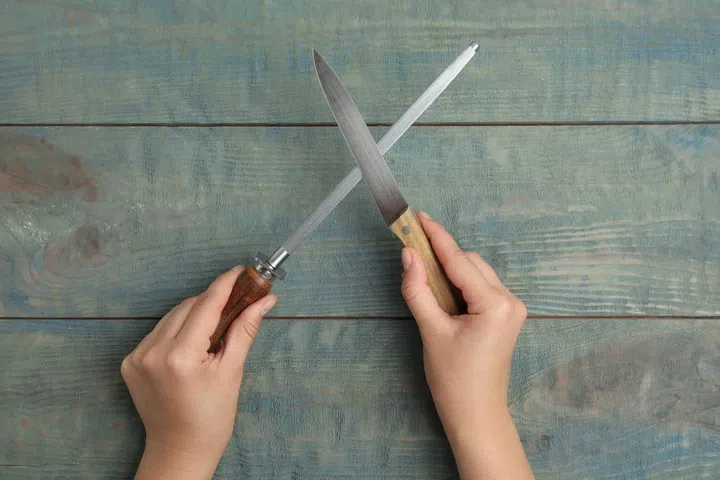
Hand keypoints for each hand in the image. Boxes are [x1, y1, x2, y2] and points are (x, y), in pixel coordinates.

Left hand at [121, 266, 276, 479]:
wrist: (179, 450)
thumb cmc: (211, 418)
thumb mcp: (232, 371)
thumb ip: (244, 330)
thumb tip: (265, 300)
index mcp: (181, 356)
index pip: (206, 305)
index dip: (226, 284)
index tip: (241, 271)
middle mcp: (153, 352)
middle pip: (188, 307)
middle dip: (214, 300)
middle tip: (238, 298)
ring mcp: (137, 357)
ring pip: (172, 316)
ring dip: (195, 313)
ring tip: (217, 324)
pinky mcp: (130, 362)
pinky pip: (158, 331)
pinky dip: (177, 329)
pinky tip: (193, 342)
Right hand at [400, 212, 532, 478]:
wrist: (476, 414)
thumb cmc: (454, 379)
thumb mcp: (431, 331)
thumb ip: (418, 289)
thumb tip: (408, 255)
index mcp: (495, 304)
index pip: (460, 261)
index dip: (436, 237)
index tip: (419, 216)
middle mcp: (510, 300)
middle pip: (470, 262)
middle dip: (441, 256)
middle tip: (412, 252)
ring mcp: (512, 308)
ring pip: (476, 272)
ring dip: (450, 270)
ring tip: (424, 277)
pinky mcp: (506, 315)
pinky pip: (481, 286)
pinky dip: (460, 283)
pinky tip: (442, 291)